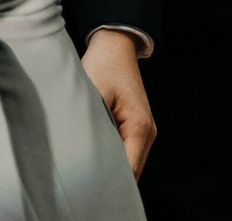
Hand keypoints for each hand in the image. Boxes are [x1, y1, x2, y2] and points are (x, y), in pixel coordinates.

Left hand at [80, 29, 155, 176]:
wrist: (115, 46)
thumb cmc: (104, 65)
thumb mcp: (93, 95)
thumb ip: (93, 125)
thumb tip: (84, 154)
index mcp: (140, 127)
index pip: (129, 169)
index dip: (111, 181)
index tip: (90, 186)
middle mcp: (147, 133)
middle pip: (131, 170)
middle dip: (110, 177)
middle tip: (84, 181)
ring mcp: (144, 131)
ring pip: (129, 163)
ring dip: (111, 166)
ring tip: (87, 169)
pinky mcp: (136, 128)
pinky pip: (126, 151)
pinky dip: (113, 156)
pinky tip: (95, 154)